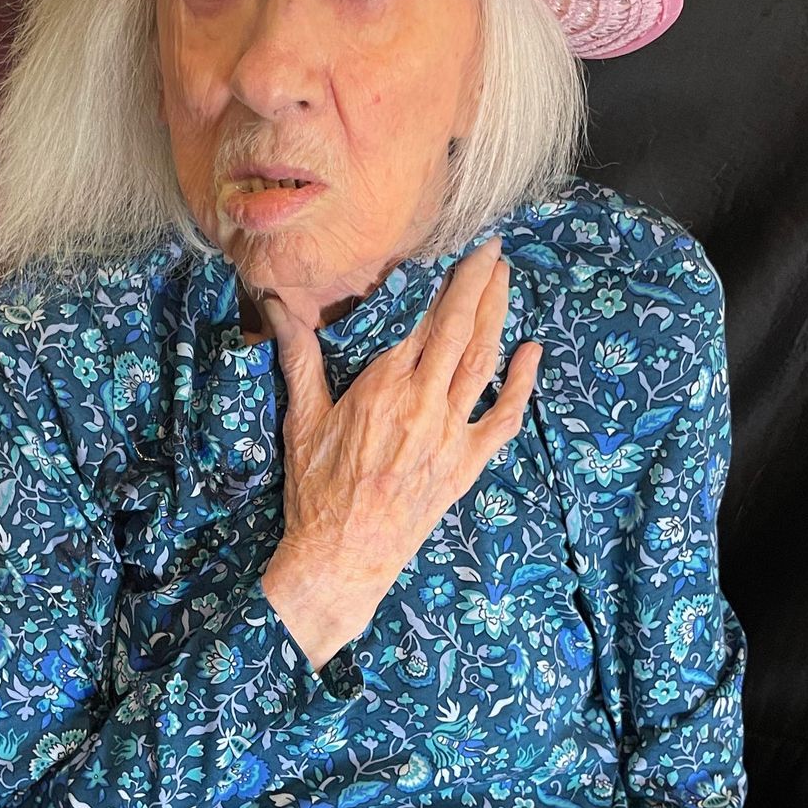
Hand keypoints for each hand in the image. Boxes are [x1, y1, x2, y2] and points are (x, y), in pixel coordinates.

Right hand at [259, 234, 541, 668]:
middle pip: (461, 329)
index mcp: (383, 387)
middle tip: (493, 248)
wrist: (342, 559)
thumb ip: (299, 357)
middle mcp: (424, 403)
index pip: (423, 320)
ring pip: (484, 362)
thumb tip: (275, 307)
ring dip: (498, 317)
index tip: (460, 252)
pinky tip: (531, 352)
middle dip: (479, 284)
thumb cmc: (316, 492)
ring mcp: (450, 434)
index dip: (446, 283)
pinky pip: (502, 418)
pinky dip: (520, 384)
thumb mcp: (302, 420)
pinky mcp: (466, 465)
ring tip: (507, 279)